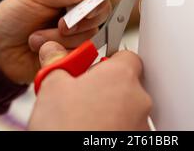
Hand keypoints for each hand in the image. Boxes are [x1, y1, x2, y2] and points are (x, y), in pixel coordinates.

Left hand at [0, 0, 111, 83]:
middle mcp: (79, 12)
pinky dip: (59, 52)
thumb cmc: (13, 16)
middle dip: (79, 21)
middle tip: (60, 24)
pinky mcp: (73, 55)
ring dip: (59, 38)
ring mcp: (78, 35)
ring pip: (89, 36)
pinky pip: (79, 55)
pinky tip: (41, 51)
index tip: (88, 7)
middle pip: (100, 14)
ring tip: (36, 38)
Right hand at [28, 41, 151, 130]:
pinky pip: (127, 127)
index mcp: (121, 75)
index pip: (125, 55)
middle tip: (79, 97)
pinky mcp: (139, 141)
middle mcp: (138, 98)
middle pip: (125, 83)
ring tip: (81, 119)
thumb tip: (52, 51)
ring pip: (126, 108)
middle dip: (104, 87)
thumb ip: (56, 62)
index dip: (105, 61)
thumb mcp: (52, 88)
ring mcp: (142, 123)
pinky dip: (114, 128)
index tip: (89, 68)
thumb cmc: (68, 129)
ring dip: (109, 109)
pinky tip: (92, 131)